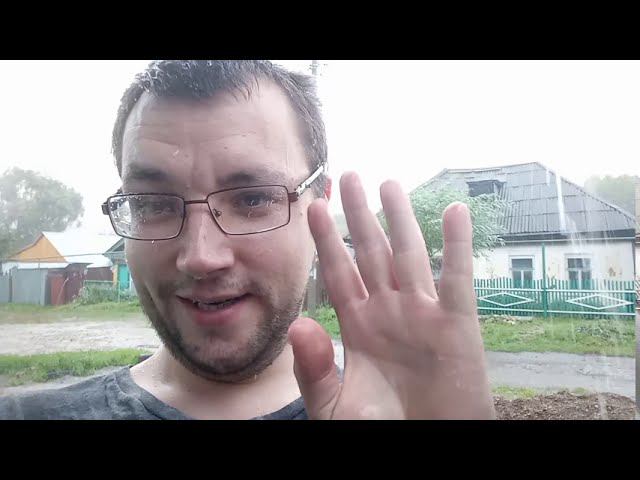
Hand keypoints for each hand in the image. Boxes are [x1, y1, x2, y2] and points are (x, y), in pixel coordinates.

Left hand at [288, 172, 494, 418]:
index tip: (313, 207)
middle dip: (359, 215)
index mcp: (358, 327)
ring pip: (409, 255)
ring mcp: (423, 314)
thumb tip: (297, 324)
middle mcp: (389, 312)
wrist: (430, 446)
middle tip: (347, 176)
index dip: (325, 240)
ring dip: (401, 218)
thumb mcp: (336, 407)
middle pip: (370, 252)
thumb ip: (314, 369)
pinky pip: (457, 279)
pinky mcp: (458, 325)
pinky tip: (455, 211)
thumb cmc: (383, 430)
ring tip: (389, 182)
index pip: (337, 272)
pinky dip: (457, 246)